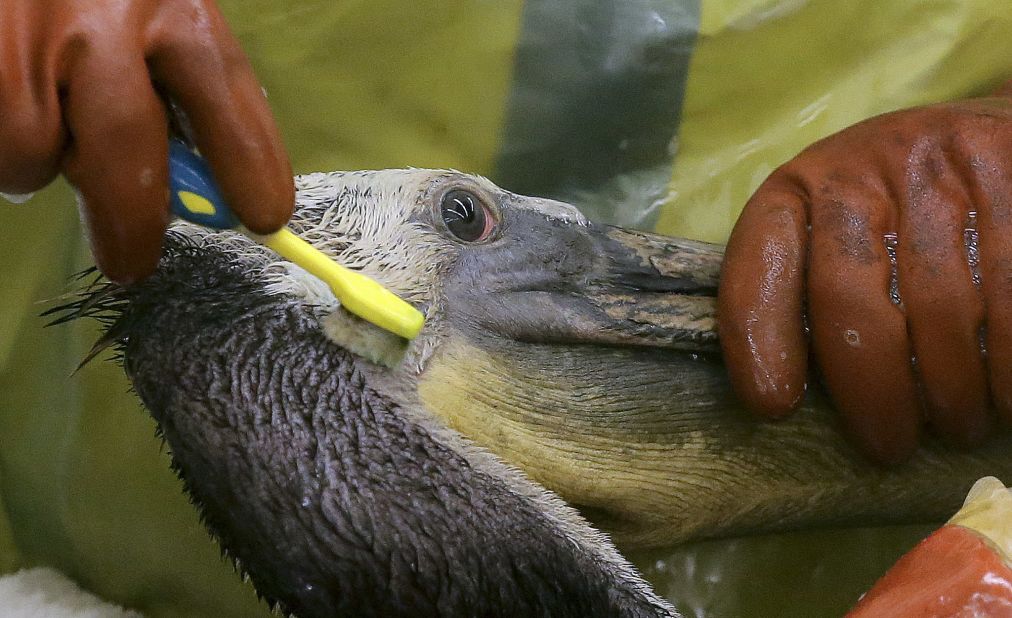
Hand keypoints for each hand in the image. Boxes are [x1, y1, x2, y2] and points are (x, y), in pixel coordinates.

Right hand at [0, 0, 293, 284]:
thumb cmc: (97, 3)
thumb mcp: (153, 28)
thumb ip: (175, 98)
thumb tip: (197, 198)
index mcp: (174, 8)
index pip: (227, 96)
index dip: (248, 165)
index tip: (264, 218)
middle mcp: (106, 14)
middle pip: (126, 139)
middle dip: (132, 217)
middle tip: (132, 263)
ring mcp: (31, 30)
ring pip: (35, 147)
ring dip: (42, 164)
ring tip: (47, 130)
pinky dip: (10, 151)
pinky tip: (16, 107)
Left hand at [718, 86, 1011, 464]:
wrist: (988, 138)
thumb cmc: (900, 212)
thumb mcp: (842, 232)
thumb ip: (815, 291)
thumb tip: (797, 398)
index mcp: (802, 187)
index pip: (761, 257)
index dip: (759, 334)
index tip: (773, 405)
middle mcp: (865, 169)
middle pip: (848, 299)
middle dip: (869, 391)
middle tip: (889, 447)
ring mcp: (944, 172)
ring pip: (942, 309)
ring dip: (951, 390)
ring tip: (957, 427)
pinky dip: (1007, 362)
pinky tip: (1005, 398)